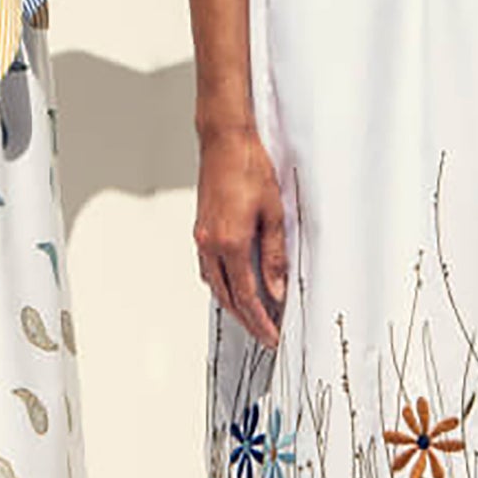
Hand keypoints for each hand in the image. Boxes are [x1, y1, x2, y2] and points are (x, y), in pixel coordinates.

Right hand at [194, 125, 286, 347]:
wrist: (225, 141)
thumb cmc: (250, 168)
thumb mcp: (273, 213)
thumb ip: (274, 256)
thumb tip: (277, 290)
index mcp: (230, 243)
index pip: (247, 297)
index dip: (261, 321)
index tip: (273, 336)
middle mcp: (210, 244)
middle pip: (227, 297)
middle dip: (247, 320)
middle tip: (265, 334)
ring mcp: (202, 236)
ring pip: (215, 285)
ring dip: (233, 304)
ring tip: (253, 316)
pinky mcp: (200, 228)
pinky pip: (208, 268)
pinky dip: (222, 284)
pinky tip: (234, 284)